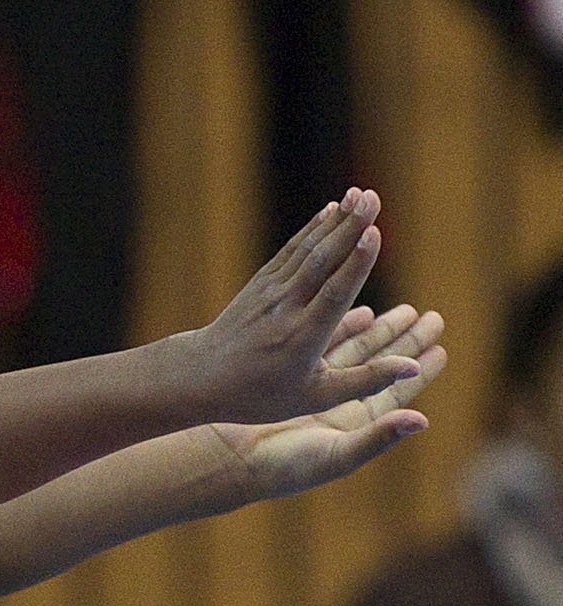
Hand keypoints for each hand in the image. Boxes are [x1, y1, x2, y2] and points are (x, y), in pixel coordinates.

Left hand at [185, 188, 422, 425]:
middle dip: (349, 228)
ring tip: (362, 194)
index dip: (355, 263)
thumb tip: (415, 368)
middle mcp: (285, 310)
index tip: (373, 234)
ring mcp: (269, 294)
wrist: (201, 377)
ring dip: (336, 221)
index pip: (333, 295)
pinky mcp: (260, 284)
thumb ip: (366, 381)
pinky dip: (312, 230)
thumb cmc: (262, 395)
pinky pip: (290, 252)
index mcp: (302, 340)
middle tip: (374, 197)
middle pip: (321, 263)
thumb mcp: (314, 398)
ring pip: (307, 251)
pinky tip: (332, 210)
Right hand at [208, 303, 444, 500]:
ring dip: (378, 331)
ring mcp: (313, 391)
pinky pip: (323, 347)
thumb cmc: (281, 466)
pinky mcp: (289, 378)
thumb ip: (378, 437)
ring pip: (356, 353)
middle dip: (406, 343)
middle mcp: (338, 406)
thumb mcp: (335, 454)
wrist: (227, 459)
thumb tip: (423, 420)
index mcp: (353, 425)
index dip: (420, 371)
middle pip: (382, 368)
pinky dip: (341, 329)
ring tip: (402, 309)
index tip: (441, 348)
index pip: (395, 394)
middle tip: (430, 316)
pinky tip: (357, 311)